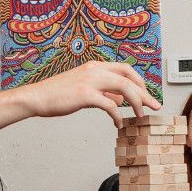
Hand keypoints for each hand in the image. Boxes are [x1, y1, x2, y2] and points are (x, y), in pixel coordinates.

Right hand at [26, 61, 158, 120]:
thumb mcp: (85, 90)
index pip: (126, 69)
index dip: (140, 82)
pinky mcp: (85, 94)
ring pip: (124, 88)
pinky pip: (110, 105)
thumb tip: (120, 101)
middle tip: (155, 106)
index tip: (146, 95)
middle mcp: (95, 70)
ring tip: (141, 115)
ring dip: (136, 102)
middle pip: (129, 78)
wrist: (37, 97)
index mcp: (95, 66)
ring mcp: (90, 81)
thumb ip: (104, 93)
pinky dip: (118, 115)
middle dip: (145, 93)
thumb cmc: (59, 95)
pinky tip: (118, 124)